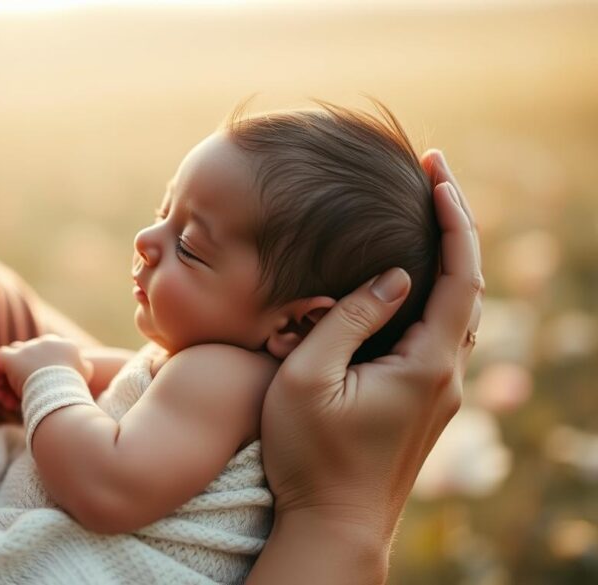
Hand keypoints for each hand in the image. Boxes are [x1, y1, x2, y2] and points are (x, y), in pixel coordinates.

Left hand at [0, 335, 94, 408]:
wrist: (62, 391)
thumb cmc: (74, 389)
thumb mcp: (86, 377)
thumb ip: (83, 367)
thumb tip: (84, 365)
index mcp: (66, 345)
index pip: (49, 354)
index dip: (44, 372)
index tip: (45, 391)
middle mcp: (46, 342)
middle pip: (30, 357)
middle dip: (27, 377)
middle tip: (29, 398)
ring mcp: (28, 348)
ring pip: (13, 359)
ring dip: (11, 379)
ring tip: (13, 401)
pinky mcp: (11, 357)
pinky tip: (2, 398)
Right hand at [254, 150, 482, 577]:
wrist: (332, 527)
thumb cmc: (309, 456)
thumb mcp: (308, 377)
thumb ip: (350, 318)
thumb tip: (395, 275)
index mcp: (427, 363)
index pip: (459, 274)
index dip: (454, 216)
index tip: (437, 170)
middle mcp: (446, 377)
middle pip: (468, 289)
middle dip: (454, 229)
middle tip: (430, 181)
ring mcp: (438, 396)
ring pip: (456, 315)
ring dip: (443, 266)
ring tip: (418, 224)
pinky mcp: (421, 408)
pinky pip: (436, 338)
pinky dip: (429, 299)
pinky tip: (401, 289)